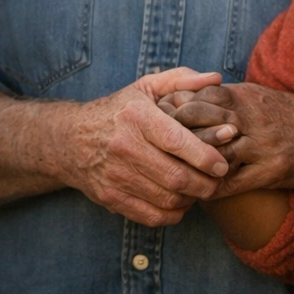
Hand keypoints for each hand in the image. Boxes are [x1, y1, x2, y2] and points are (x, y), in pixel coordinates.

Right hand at [60, 67, 229, 227]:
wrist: (70, 140)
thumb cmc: (119, 110)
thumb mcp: (146, 86)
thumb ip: (182, 78)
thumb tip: (216, 78)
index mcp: (136, 117)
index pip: (176, 141)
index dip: (205, 156)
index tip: (223, 164)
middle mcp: (124, 148)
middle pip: (175, 176)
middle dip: (206, 183)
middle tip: (220, 180)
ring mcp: (115, 176)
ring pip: (166, 198)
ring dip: (192, 198)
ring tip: (203, 188)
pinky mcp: (110, 198)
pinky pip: (151, 216)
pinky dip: (174, 213)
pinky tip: (182, 201)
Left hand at [159, 83, 293, 196]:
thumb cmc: (279, 114)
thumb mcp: (252, 96)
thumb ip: (219, 97)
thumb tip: (178, 97)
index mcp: (246, 97)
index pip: (202, 97)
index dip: (178, 109)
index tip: (160, 121)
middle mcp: (254, 118)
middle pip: (205, 123)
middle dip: (180, 137)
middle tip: (160, 150)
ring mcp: (264, 144)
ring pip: (218, 153)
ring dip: (194, 165)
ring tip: (177, 174)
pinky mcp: (271, 169)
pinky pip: (234, 183)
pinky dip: (213, 189)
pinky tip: (200, 192)